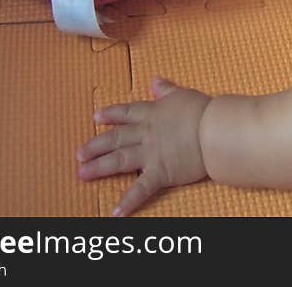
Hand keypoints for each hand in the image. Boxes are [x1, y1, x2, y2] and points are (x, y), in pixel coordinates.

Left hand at [76, 76, 210, 215]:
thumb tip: (155, 80)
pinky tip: (115, 211)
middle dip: (95, 146)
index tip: (96, 117)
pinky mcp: (160, 173)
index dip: (110, 115)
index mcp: (152, 114)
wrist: (213, 130)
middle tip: (79, 154)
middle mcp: (146, 134)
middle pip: (115, 139)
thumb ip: (166, 90)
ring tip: (82, 174)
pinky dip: (128, 201)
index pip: (126, 113)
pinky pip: (141, 189)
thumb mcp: (182, 95)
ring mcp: (151, 154)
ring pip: (119, 160)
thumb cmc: (202, 111)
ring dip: (99, 168)